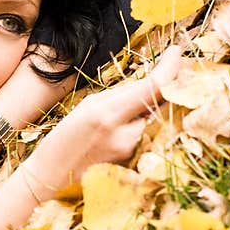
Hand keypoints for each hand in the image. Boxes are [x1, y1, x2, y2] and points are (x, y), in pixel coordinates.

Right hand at [23, 45, 181, 193]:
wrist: (53, 178)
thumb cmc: (65, 138)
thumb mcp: (88, 106)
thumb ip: (122, 95)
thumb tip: (152, 82)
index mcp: (108, 113)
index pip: (153, 87)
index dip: (170, 67)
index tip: (176, 52)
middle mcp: (125, 134)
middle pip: (159, 103)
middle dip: (159, 89)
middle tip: (154, 79)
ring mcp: (133, 152)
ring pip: (152, 120)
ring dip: (145, 111)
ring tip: (117, 119)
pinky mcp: (135, 164)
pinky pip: (146, 137)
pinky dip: (139, 129)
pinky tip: (117, 136)